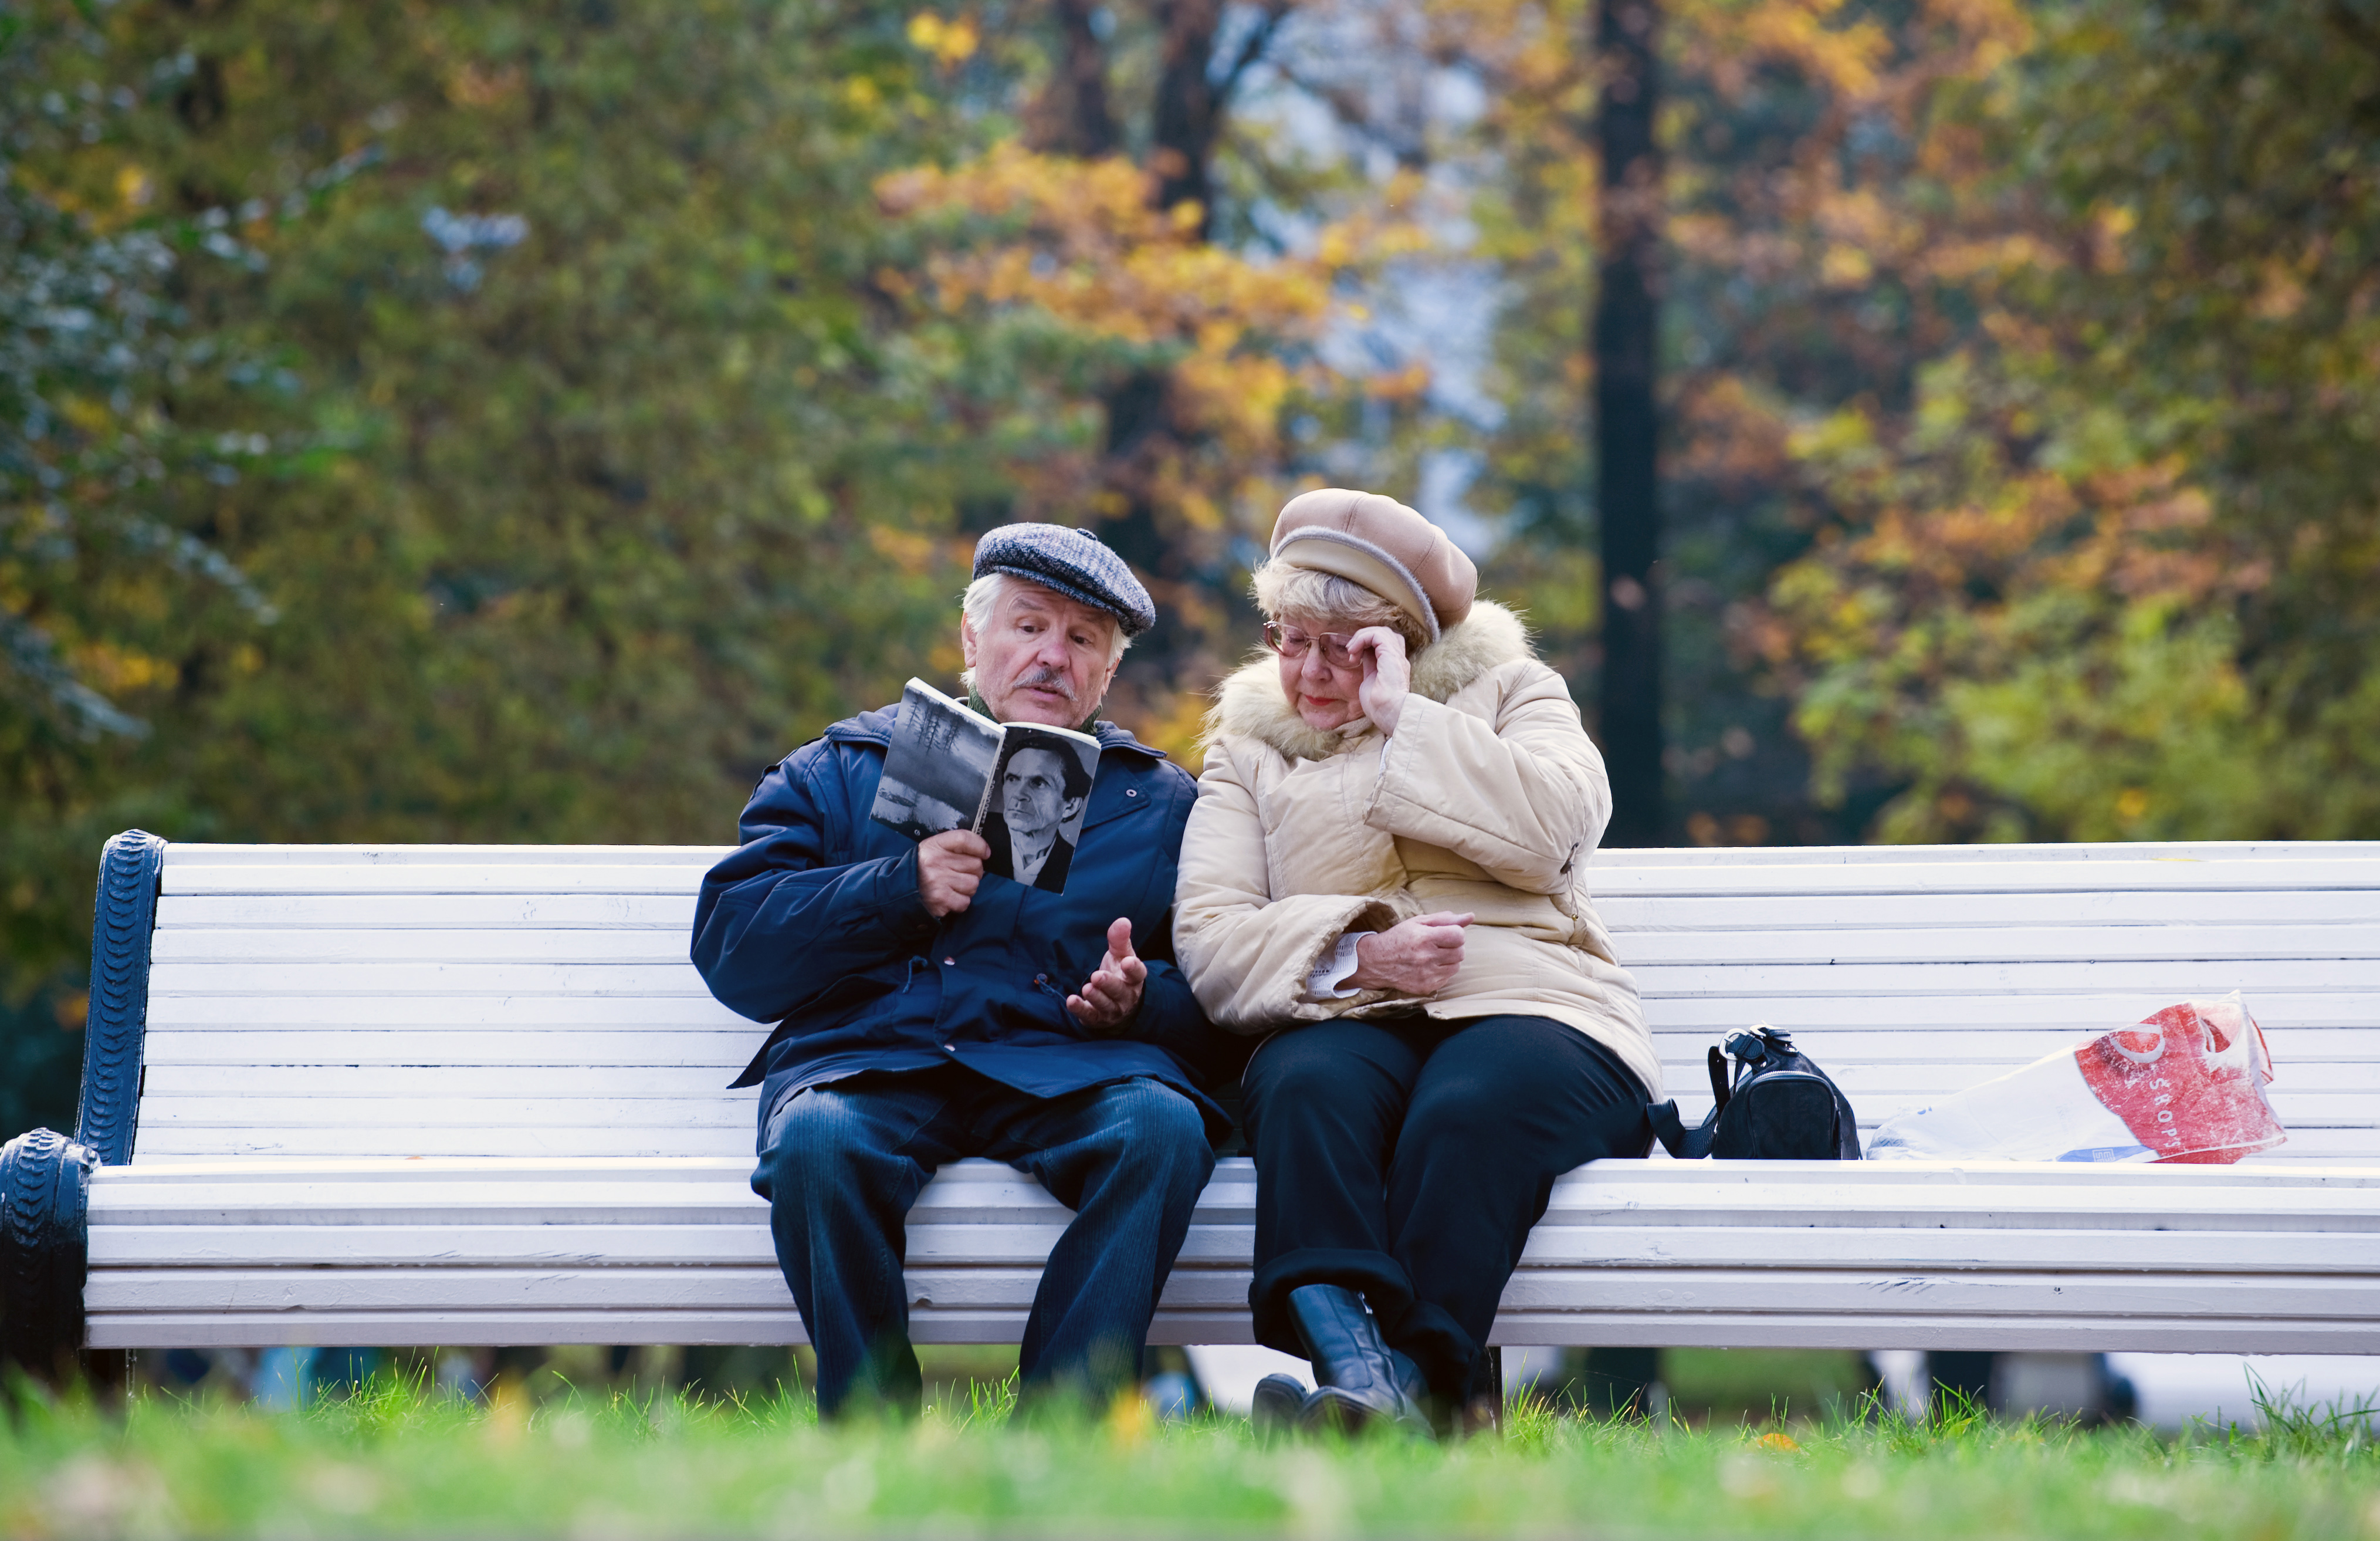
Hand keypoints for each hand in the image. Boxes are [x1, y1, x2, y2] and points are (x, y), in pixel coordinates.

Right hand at [917, 829, 988, 917]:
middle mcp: (936, 862)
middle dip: (973, 872)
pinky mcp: (941, 899)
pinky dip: (960, 902)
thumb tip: (984, 851)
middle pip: (975, 864)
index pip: (964, 838)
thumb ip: (956, 846)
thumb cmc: (925, 868)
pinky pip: (965, 901)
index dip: (980, 846)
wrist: (903, 890)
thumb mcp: (934, 849)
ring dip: (967, 888)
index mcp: (935, 845)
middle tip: (960, 874)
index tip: (985, 853)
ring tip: (953, 886)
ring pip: (973, 884)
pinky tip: (950, 897)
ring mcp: (938, 881)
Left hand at [1067, 917, 1147, 1032]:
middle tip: (1097, 975)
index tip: (1128, 961)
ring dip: (1096, 997)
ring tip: (1087, 988)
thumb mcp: (1121, 955)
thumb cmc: (1119, 973)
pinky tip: (1071, 1001)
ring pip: (1106, 1005)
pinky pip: (1089, 1016)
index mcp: (1133, 978)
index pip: (1137, 973)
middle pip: (1119, 991)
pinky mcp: (1097, 1018)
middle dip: (1109, 984)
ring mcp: (1112, 1009)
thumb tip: (1123, 921)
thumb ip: (1120, 939)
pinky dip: (1080, 1010)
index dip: (1134, 968)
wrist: (1119, 1004)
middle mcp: (1125, 996)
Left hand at [1349, 626, 1410, 734]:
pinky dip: (1362, 638)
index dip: (1367, 644)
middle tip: (1351, 652)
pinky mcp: (1391, 655)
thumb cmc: (1380, 707)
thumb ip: (1369, 667)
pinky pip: (1377, 634)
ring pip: (1381, 631)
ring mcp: (1396, 656)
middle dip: (1364, 637)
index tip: (1353, 658)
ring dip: (1362, 637)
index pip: (1384, 643)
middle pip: (1384, 633)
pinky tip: (1354, 651)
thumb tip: (1360, 657)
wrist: (1389, 714)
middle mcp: (1398, 658)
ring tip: (1351, 651)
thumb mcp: (1370, 682)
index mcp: (1393, 665)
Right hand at [1349, 911, 1470, 994]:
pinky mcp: (1426, 987)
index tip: (1445, 933)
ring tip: (1432, 956)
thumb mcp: (1419, 922)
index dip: (1455, 933)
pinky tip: (1428, 967)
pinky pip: (1447, 978)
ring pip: (1456, 966)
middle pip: (1461, 952)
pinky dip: (1442, 972)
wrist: (1376, 961)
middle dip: (1453, 947)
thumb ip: (1446, 919)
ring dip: (1449, 960)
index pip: (1459, 936)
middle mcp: (1426, 957)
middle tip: (1437, 945)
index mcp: (1424, 937)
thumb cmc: (1399, 938)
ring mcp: (1427, 975)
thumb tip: (1471, 916)